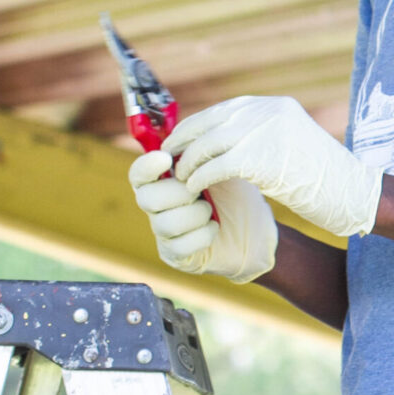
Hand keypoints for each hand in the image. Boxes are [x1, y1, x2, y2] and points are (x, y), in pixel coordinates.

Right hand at [128, 150, 277, 282]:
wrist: (255, 227)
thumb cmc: (235, 193)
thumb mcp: (222, 166)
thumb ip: (202, 155)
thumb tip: (189, 140)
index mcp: (162, 181)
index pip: (138, 174)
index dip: (146, 166)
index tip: (166, 158)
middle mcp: (156, 206)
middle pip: (146, 198)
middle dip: (180, 192)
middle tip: (202, 191)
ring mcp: (164, 232)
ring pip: (165, 223)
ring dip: (196, 214)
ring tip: (212, 210)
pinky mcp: (176, 254)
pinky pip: (180, 245)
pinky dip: (204, 234)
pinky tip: (215, 227)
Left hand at [164, 97, 382, 240]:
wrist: (355, 194)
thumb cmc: (325, 179)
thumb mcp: (292, 144)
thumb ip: (261, 136)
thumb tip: (222, 141)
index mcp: (275, 106)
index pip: (222, 110)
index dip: (195, 126)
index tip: (177, 142)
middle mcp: (268, 112)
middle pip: (209, 122)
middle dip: (183, 141)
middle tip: (168, 159)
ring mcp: (266, 132)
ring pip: (209, 143)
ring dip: (188, 163)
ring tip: (180, 179)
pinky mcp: (262, 158)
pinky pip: (216, 166)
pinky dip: (199, 178)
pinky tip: (193, 189)